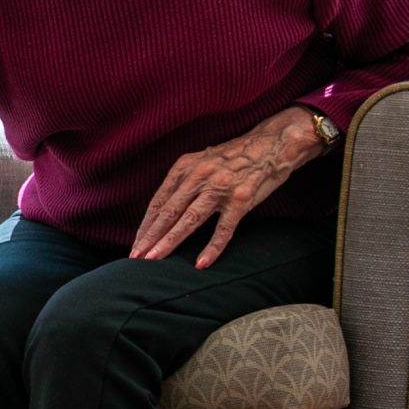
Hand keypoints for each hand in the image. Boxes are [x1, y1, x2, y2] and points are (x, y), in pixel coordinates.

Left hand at [130, 107, 329, 267]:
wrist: (272, 144)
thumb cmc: (234, 157)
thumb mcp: (202, 162)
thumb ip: (183, 182)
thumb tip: (163, 210)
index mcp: (186, 167)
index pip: (159, 201)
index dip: (146, 224)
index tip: (136, 243)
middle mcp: (199, 176)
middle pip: (169, 212)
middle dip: (150, 237)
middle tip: (135, 257)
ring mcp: (220, 188)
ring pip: (189, 220)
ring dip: (169, 242)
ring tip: (154, 260)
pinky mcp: (241, 200)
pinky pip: (223, 229)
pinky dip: (212, 248)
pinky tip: (201, 263)